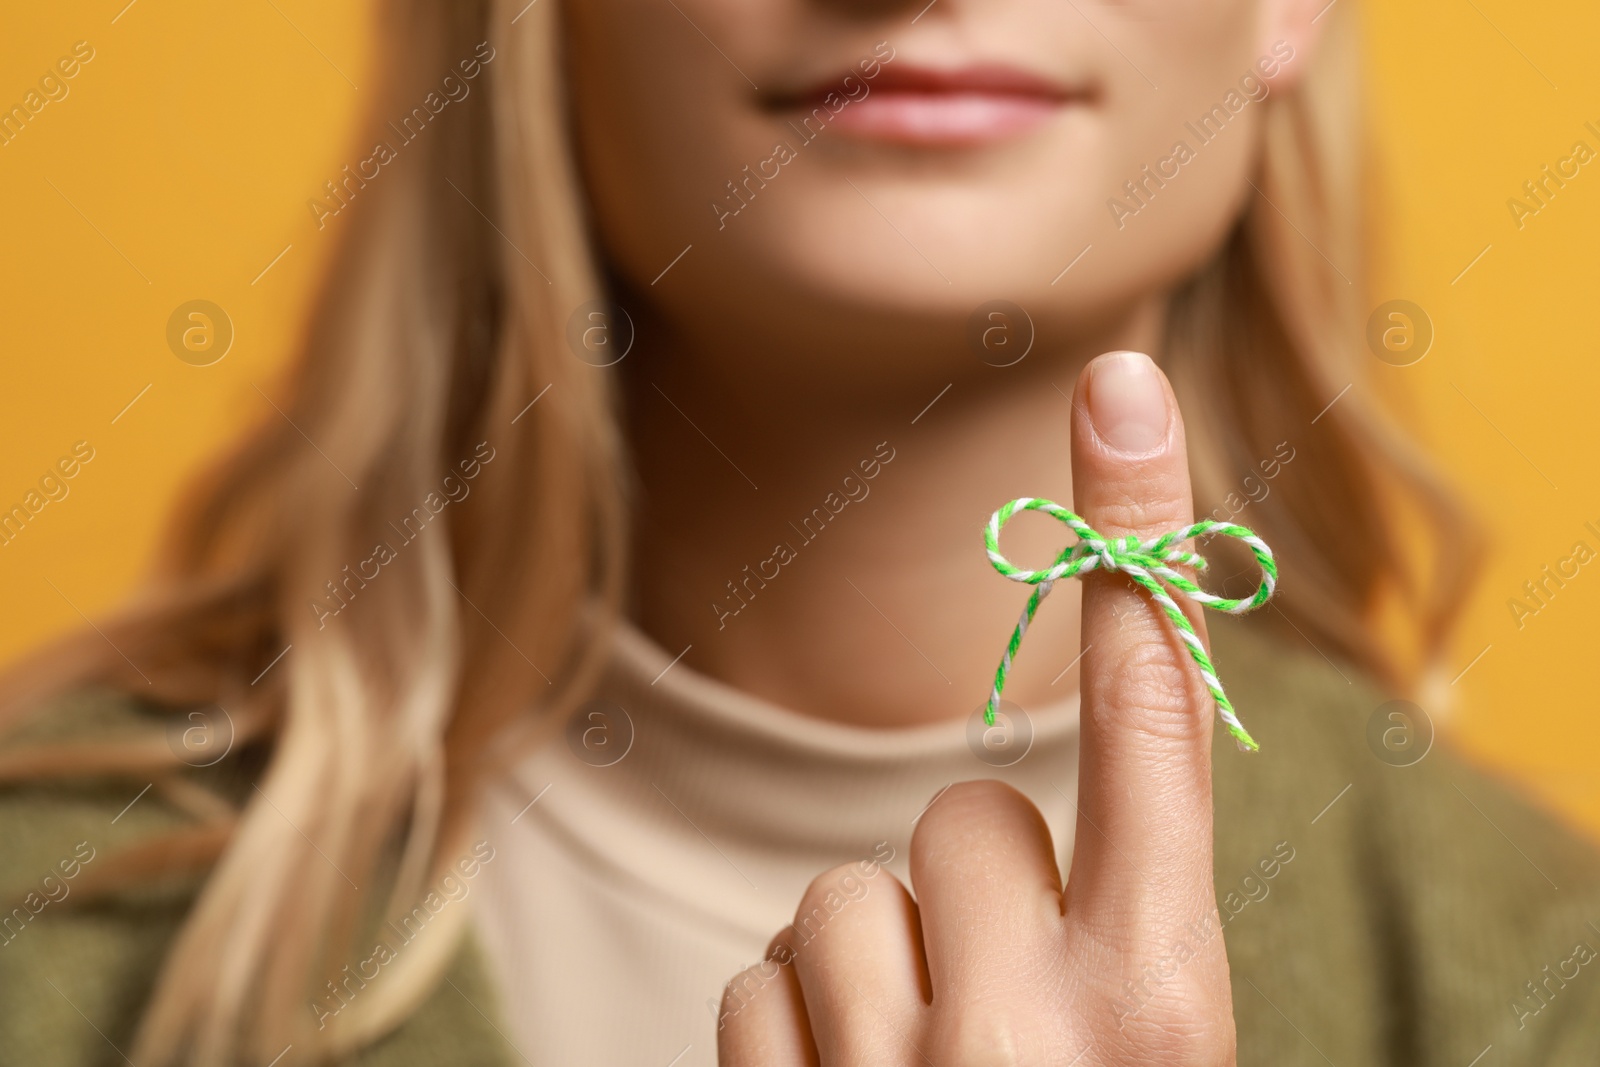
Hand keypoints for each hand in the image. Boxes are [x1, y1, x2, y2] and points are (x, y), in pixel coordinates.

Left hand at [718, 351, 1236, 1064]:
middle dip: (974, 890)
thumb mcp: (1145, 1039)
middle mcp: (1031, 1030)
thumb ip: (1106, 921)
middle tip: (1003, 1015)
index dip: (1136, 543)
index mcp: (1162, 1000)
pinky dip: (796, 1029)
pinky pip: (756, 976)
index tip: (1120, 390)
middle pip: (965, 813)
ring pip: (842, 894)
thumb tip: (979, 828)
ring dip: (878, 970)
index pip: (1154, 723)